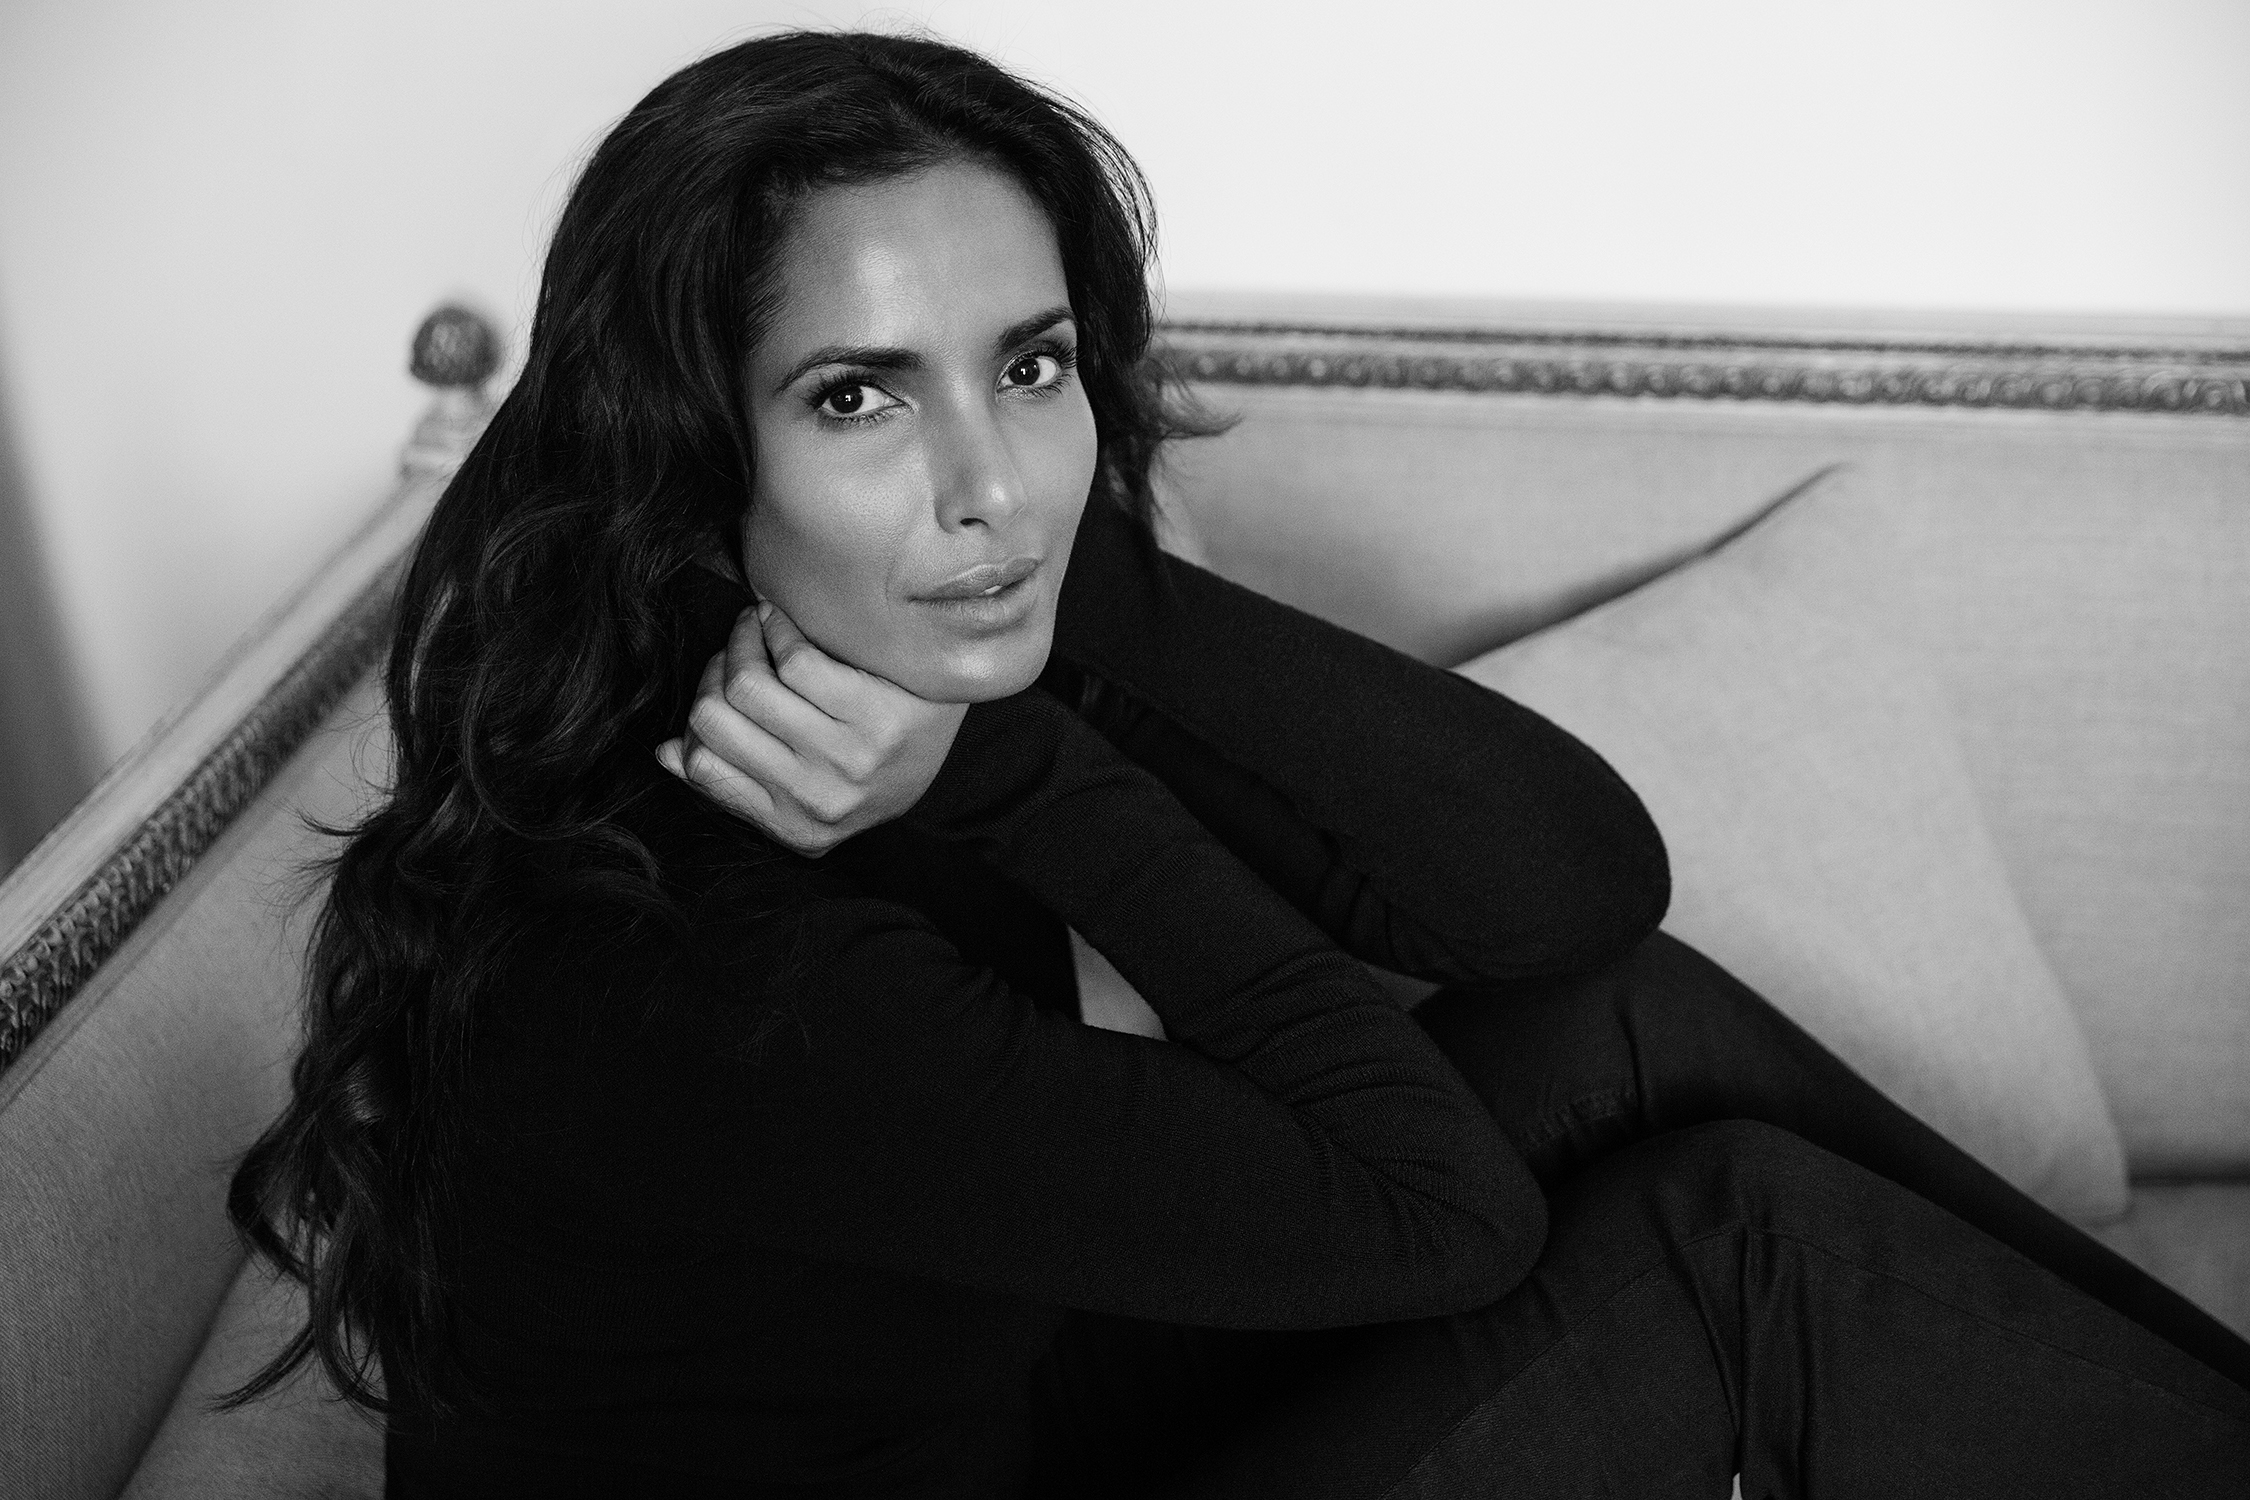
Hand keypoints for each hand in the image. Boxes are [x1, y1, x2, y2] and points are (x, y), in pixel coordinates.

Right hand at [655, 599, 966, 856]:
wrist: (956, 739)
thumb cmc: (869, 760)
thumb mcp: (804, 790)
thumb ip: (734, 779)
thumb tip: (664, 752)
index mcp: (794, 827)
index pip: (703, 765)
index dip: (698, 716)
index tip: (717, 686)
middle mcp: (819, 801)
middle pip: (715, 719)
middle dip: (717, 670)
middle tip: (737, 647)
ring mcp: (849, 761)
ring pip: (750, 685)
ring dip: (744, 640)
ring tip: (757, 627)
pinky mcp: (876, 717)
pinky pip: (795, 660)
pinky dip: (778, 628)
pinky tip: (782, 621)